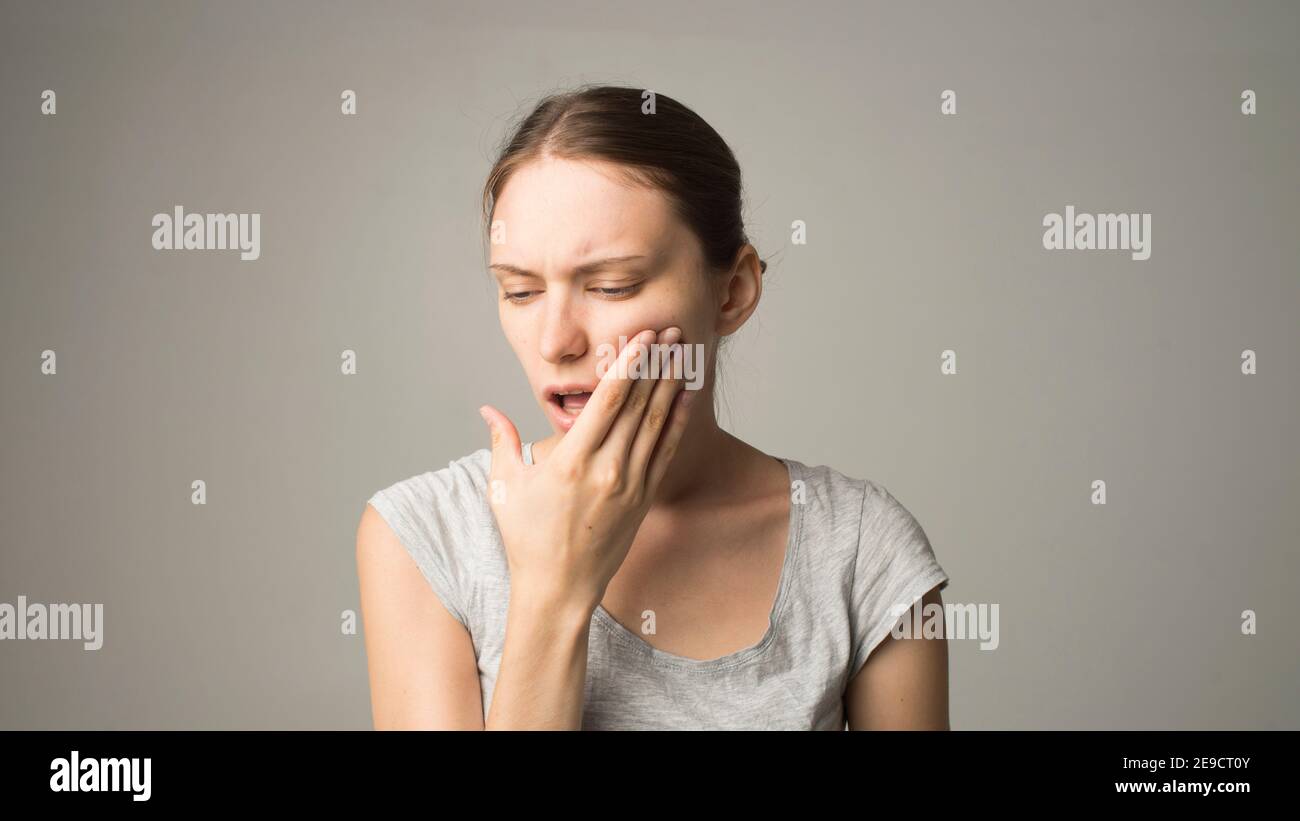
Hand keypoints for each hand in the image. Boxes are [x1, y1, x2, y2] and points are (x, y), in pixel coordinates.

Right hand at [478, 326, 694, 614]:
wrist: (559, 589)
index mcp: (570, 461)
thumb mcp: (505, 487)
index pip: (608, 399)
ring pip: (656, 423)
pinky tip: (685, 396)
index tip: (644, 335)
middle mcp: (606, 469)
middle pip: (638, 403)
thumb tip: (487, 409)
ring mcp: (629, 485)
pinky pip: (665, 451)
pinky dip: (677, 421)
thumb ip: (501, 441)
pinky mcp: (642, 499)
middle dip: (657, 362)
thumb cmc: (527, 539)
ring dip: (671, 383)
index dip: (629, 363)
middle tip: (671, 328)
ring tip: (683, 352)